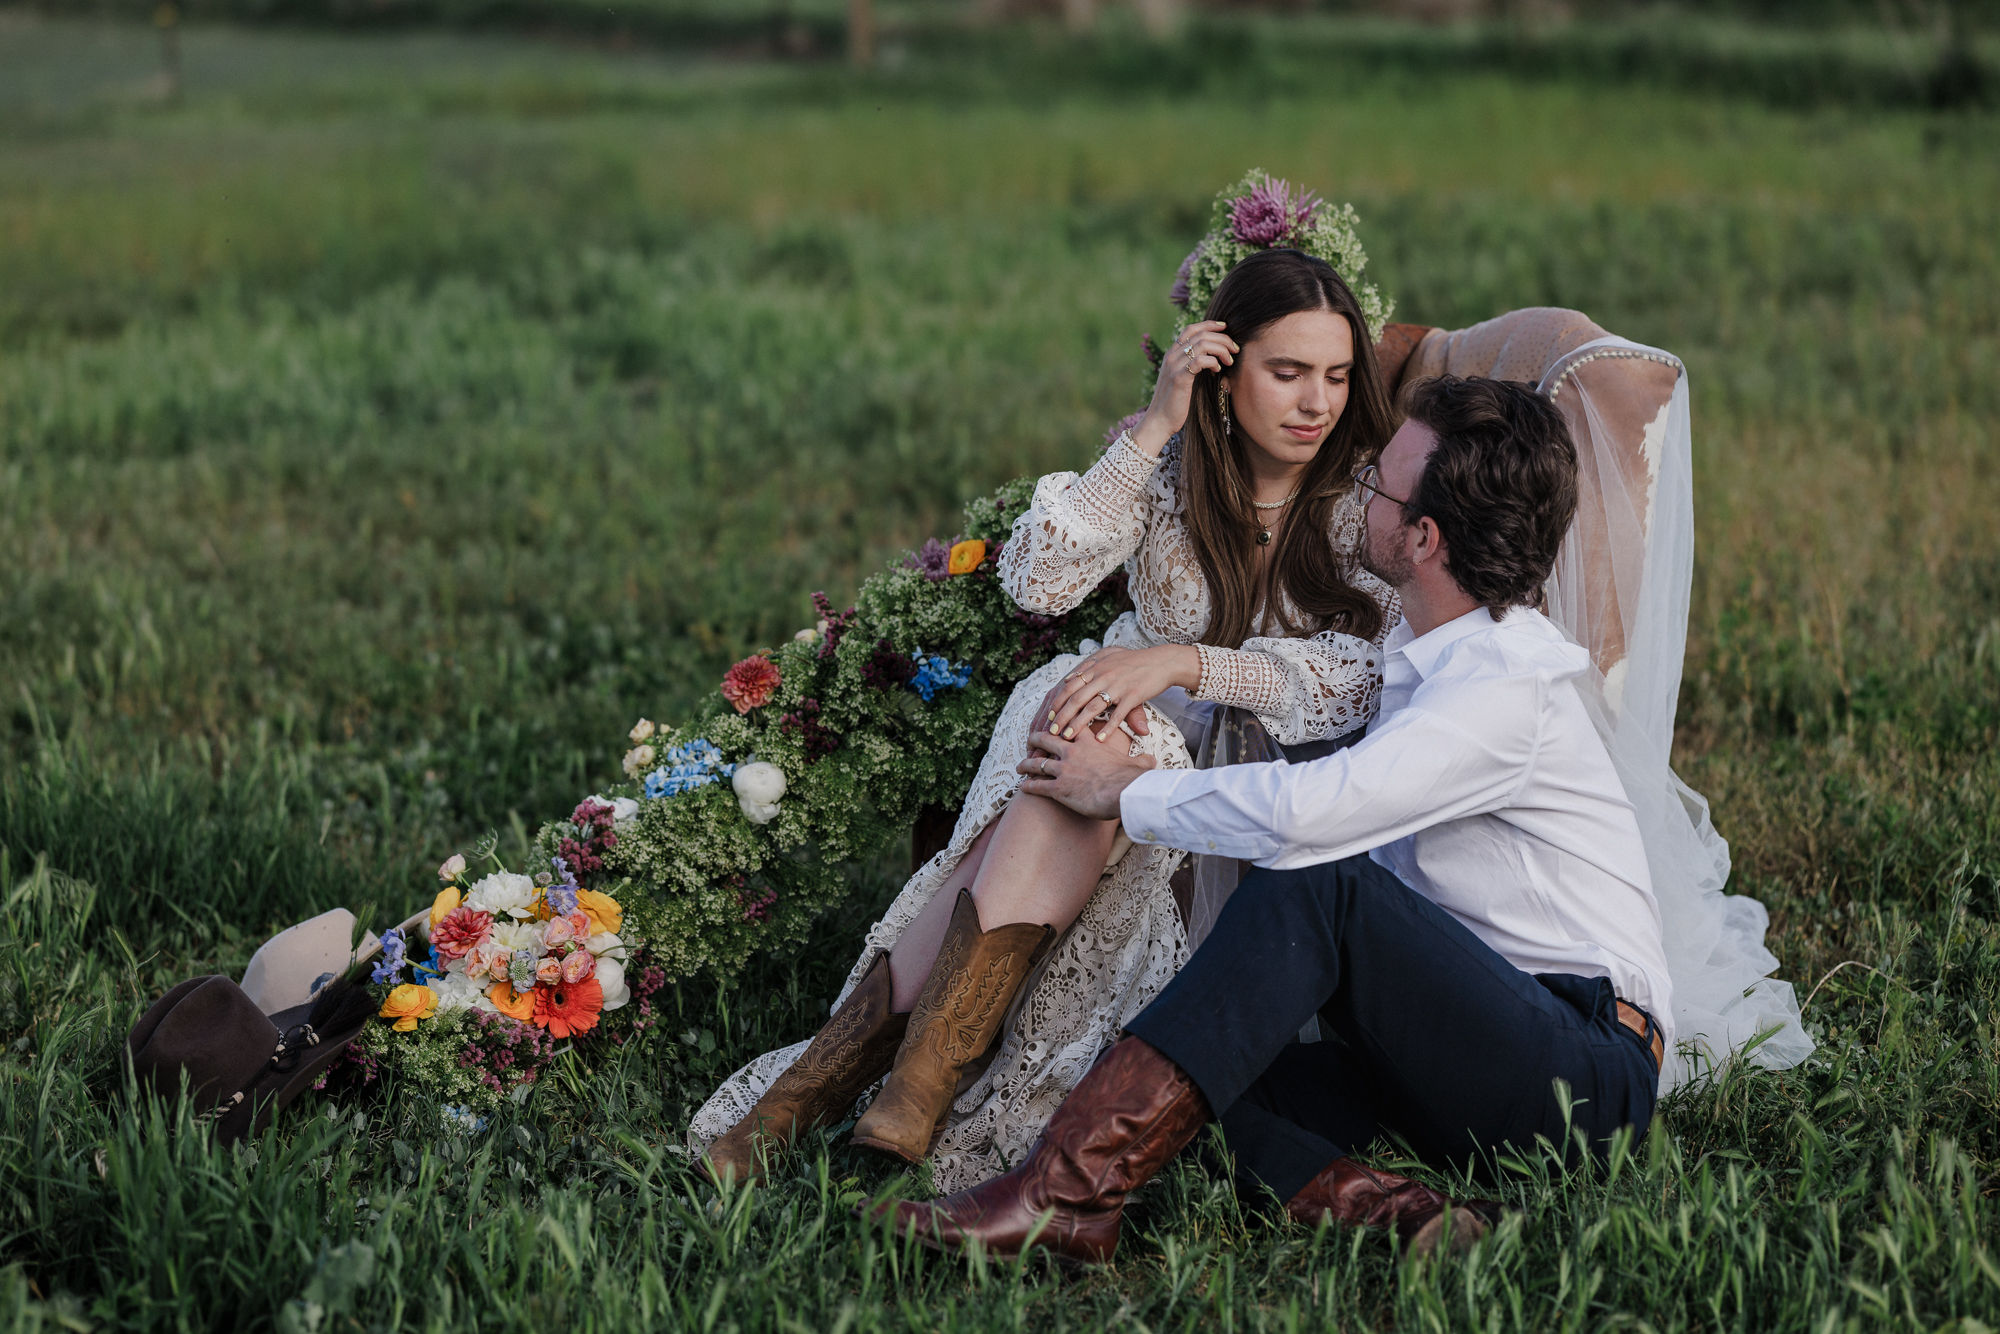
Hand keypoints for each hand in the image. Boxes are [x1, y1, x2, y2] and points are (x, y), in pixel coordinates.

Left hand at [1016, 727, 1156, 821]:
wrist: (1125, 792)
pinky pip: (1037, 786)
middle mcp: (1072, 753)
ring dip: (1026, 764)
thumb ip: (1142, 760)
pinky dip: (1028, 786)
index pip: (1072, 728)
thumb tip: (1152, 760)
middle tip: (1030, 738)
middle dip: (1036, 738)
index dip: (1062, 725)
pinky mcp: (1059, 789)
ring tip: (1019, 765)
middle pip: (1047, 739)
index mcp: (1090, 744)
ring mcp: (1063, 770)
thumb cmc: (1133, 778)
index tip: (1056, 724)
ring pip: (1037, 763)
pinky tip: (1021, 788)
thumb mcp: (1139, 764)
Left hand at [1043, 645, 1198, 742]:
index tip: (1049, 717)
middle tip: (1052, 732)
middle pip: (1076, 698)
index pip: (1070, 686)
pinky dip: (1107, 728)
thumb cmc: (1135, 661)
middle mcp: (1103, 675)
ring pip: (1092, 707)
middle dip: (1062, 716)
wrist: (1163, 661)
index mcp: (1096, 667)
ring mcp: (1118, 685)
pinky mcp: (1133, 695)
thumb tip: (1069, 677)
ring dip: (1078, 724)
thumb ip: (1089, 666)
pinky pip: (1117, 714)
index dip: (1058, 702)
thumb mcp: (1110, 656)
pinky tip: (1099, 740)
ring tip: (1068, 737)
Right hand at [1130, 321, 1238, 456]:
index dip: (1209, 325)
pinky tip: (1217, 370)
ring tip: (1229, 361)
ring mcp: (1174, 365)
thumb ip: (1192, 366)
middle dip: (1222, 339)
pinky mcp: (1179, 378)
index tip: (1224, 328)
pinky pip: (1200, 360)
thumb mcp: (1183, 379)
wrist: (1159, 421)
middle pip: (1201, 334)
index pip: (1191, 329)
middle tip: (1234, 349)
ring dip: (1221, 350)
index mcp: (1172, 354)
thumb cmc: (1174, 403)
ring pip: (1203, 344)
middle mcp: (1172, 356)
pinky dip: (1213, 362)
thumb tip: (1212, 359)